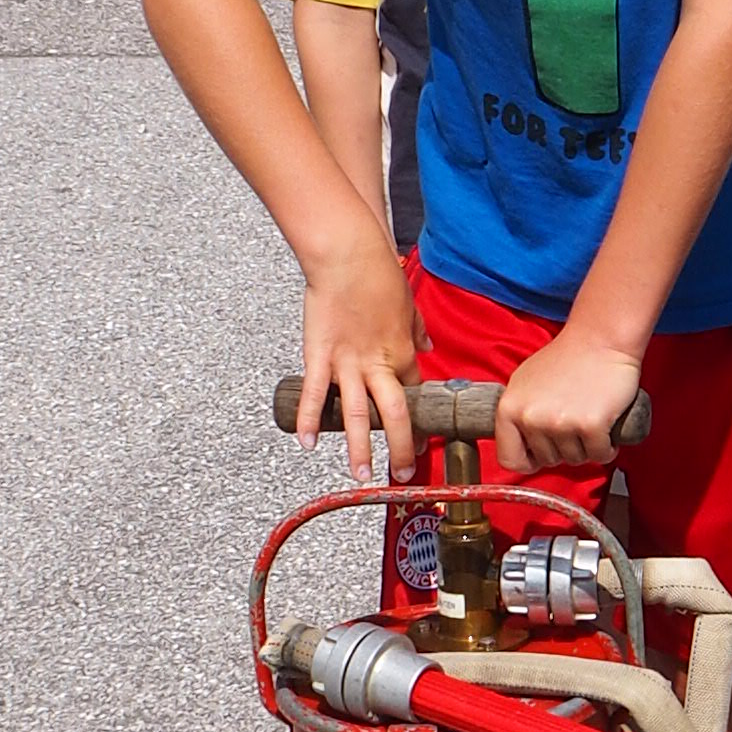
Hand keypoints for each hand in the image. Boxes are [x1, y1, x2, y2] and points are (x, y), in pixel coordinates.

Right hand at [292, 236, 420, 477]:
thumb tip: (424, 341)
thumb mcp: (408, 302)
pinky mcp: (320, 356)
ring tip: (362, 475)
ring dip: (361, 448)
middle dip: (402, 449)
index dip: (418, 422)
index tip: (420, 443)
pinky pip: (317, 395)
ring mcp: (348, 363)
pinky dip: (310, 420)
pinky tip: (307, 442)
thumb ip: (416, 327)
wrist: (349, 256)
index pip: (413, 396)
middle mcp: (379, 365)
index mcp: (402, 353)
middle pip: (396, 416)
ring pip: (359, 416)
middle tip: (403, 472)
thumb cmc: (378, 273)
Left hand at [495, 326, 643, 469]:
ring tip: (589, 419)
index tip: (541, 453)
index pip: (510, 459)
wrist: (601, 339)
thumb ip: (517, 413)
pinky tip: (606, 427)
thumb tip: (517, 444)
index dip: (529, 459)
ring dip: (586, 447)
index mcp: (510, 409)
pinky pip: (600, 455)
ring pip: (574, 459)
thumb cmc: (566, 358)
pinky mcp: (591, 425)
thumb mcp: (524, 382)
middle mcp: (532, 418)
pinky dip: (607, 447)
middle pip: (547, 460)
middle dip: (564, 448)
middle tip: (574, 421)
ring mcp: (561, 423)